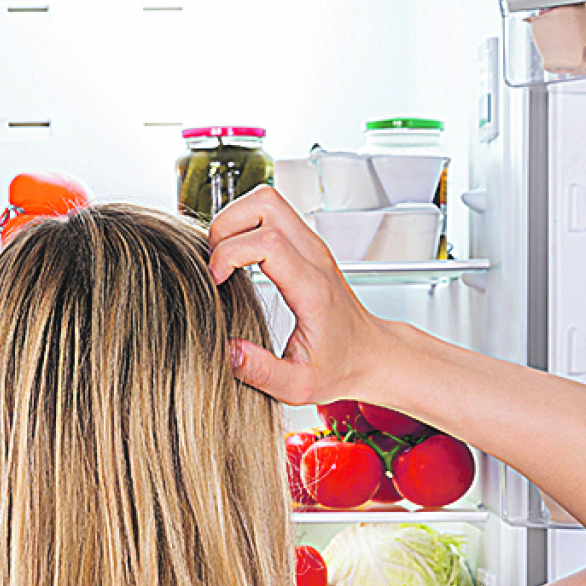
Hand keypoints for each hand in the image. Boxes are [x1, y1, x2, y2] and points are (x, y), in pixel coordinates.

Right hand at [206, 186, 400, 406]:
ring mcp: (311, 246)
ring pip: (266, 200)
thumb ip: (260, 371)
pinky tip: (237, 259)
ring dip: (234, 221)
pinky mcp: (305, 245)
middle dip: (225, 226)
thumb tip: (226, 350)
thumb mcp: (297, 386)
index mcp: (312, 288)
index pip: (267, 242)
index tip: (216, 281)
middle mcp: (314, 257)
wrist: (371, 355)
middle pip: (265, 203)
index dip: (229, 254)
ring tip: (223, 258)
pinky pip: (270, 213)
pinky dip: (244, 225)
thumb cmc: (338, 368)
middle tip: (214, 262)